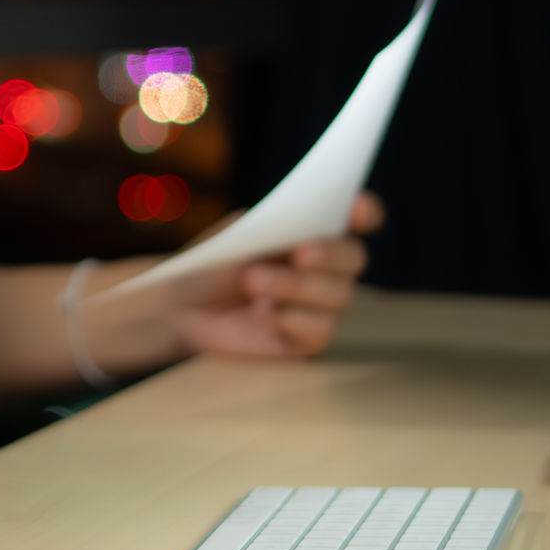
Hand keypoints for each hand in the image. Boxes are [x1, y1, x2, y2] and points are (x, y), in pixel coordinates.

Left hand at [165, 193, 381, 360]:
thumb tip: (302, 217)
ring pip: (337, 296)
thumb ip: (274, 224)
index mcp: (317, 231)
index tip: (358, 208)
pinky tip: (261, 312)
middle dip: (330, 253)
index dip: (366, 212)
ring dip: (296, 286)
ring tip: (253, 282)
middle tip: (300, 253)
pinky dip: (290, 318)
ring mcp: (321, 306)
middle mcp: (328, 268)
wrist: (183, 307)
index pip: (359, 219)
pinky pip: (319, 330)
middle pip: (354, 259)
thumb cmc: (214, 263)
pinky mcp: (307, 341)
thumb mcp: (240, 233)